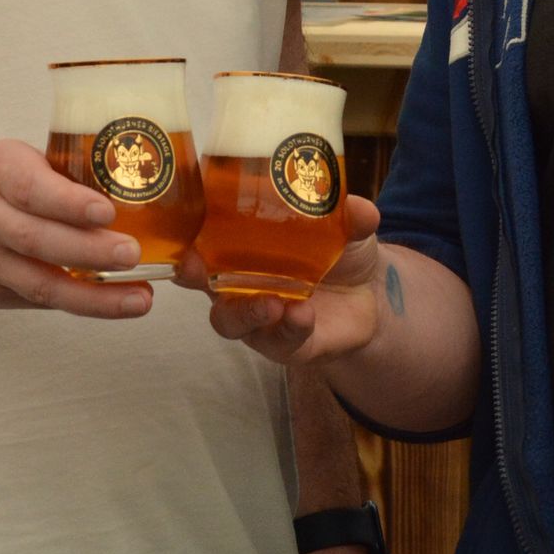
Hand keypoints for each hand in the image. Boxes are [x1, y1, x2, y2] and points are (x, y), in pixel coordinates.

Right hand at [0, 139, 155, 317]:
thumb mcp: (12, 157)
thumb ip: (56, 176)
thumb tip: (124, 189)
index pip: (32, 190)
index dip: (70, 203)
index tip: (107, 212)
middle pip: (39, 242)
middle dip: (91, 252)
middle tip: (134, 254)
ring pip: (40, 284)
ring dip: (94, 296)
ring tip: (138, 298)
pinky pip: (35, 299)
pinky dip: (75, 302)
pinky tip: (111, 303)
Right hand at [186, 195, 383, 365]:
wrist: (372, 296)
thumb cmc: (340, 249)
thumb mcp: (347, 226)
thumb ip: (350, 217)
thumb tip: (361, 209)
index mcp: (243, 242)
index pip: (203, 232)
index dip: (185, 228)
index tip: (181, 219)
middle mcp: (239, 278)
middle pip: (200, 279)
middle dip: (193, 274)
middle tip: (195, 267)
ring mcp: (256, 314)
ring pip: (229, 320)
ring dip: (244, 312)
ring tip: (271, 304)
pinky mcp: (280, 344)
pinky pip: (275, 341)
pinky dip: (288, 329)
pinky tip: (304, 316)